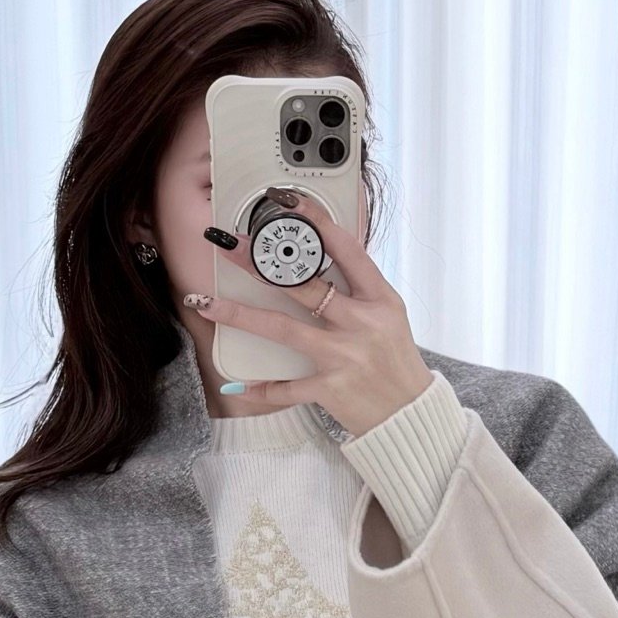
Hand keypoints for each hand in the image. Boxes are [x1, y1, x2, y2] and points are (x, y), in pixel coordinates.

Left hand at [183, 187, 430, 437]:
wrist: (410, 414)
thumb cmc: (396, 362)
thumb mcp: (389, 316)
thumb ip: (359, 290)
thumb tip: (323, 259)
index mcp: (379, 299)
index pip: (346, 250)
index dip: (316, 223)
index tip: (289, 203)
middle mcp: (361, 323)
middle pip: (304, 284)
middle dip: (261, 262)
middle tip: (229, 245)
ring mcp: (344, 356)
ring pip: (283, 329)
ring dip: (240, 315)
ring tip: (207, 304)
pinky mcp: (330, 388)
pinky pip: (287, 388)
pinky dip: (261, 388)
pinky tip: (236, 385)